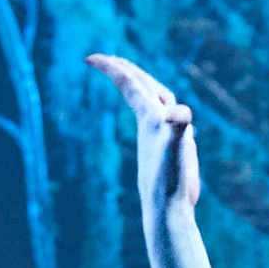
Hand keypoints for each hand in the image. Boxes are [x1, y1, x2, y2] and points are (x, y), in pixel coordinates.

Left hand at [86, 49, 197, 220]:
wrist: (167, 210)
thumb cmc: (168, 181)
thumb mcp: (175, 150)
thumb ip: (177, 128)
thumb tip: (179, 115)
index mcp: (150, 118)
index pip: (130, 84)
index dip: (112, 68)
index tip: (89, 57)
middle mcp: (154, 124)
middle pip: (140, 89)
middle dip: (127, 72)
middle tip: (110, 59)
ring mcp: (162, 137)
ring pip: (153, 104)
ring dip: (144, 88)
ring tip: (136, 79)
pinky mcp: (173, 150)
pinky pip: (167, 123)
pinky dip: (166, 112)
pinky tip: (169, 117)